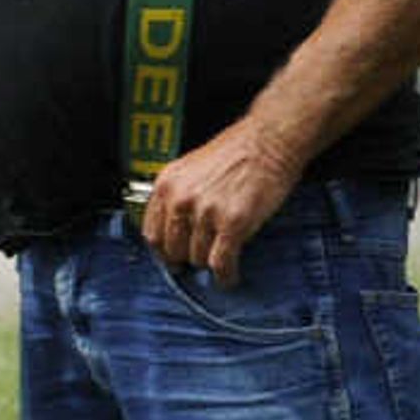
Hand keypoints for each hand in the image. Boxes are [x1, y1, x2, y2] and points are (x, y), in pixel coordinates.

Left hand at [134, 114, 305, 284]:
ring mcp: (206, 212)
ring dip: (210, 265)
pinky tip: (230, 277)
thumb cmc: (234, 152)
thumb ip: (177, 196)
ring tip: (221, 261)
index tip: (172, 256)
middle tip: (200, 258)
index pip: (152, 233)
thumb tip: (173, 231)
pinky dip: (226, 276)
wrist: (268, 141)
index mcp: (167, 184)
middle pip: (173, 250)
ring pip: (198, 259)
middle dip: (187, 258)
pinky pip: (222, 263)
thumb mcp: (189, 169)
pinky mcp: (233, 223)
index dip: (164, 250)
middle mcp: (181, 199)